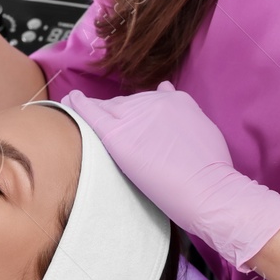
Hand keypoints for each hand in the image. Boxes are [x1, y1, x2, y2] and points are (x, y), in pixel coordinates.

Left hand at [62, 81, 279, 271]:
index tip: (129, 120)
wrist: (208, 189)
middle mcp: (154, 101)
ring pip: (107, 108)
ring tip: (78, 109)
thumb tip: (166, 90)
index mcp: (177, 100)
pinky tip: (68, 101)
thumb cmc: (211, 171)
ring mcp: (135, 115)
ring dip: (95, 111)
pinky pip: (91, 112)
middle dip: (117, 114)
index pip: (147, 101)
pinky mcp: (118, 133)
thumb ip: (183, 113)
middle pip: (125, 104)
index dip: (136, 112)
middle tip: (108, 128)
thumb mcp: (202, 131)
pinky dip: (77, 105)